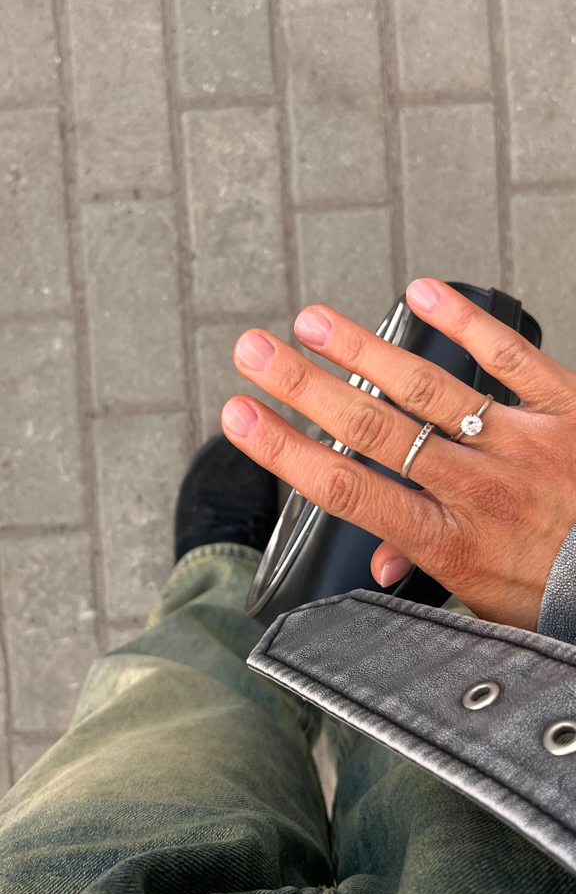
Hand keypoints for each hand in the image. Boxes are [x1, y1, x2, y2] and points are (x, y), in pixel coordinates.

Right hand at [221, 280, 575, 630]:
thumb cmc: (557, 593)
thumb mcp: (481, 601)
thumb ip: (423, 572)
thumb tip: (377, 559)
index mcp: (447, 540)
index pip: (345, 489)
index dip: (284, 450)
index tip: (238, 416)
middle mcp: (476, 487)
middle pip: (371, 428)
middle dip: (302, 387)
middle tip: (252, 351)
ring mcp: (520, 443)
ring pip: (427, 388)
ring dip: (363, 350)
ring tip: (312, 321)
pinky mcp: (564, 411)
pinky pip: (511, 358)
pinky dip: (466, 322)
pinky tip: (423, 292)